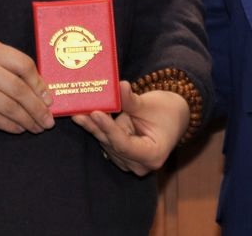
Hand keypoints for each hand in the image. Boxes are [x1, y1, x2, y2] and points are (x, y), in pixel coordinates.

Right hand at [0, 37, 53, 133]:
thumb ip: (8, 63)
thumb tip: (40, 88)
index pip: (23, 65)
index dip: (39, 84)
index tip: (49, 98)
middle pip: (18, 89)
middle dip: (37, 108)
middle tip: (48, 120)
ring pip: (9, 107)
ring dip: (27, 120)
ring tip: (37, 127)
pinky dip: (10, 126)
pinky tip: (19, 129)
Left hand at [72, 84, 188, 175]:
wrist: (173, 117)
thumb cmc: (166, 111)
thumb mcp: (149, 104)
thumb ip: (131, 100)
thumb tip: (120, 86)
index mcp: (153, 155)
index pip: (125, 144)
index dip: (109, 129)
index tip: (95, 113)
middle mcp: (140, 165)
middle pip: (113, 145)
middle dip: (96, 127)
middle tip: (79, 112)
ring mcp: (129, 163)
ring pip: (107, 143)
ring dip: (93, 127)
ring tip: (78, 112)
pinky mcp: (122, 156)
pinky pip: (107, 141)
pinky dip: (98, 128)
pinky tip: (84, 117)